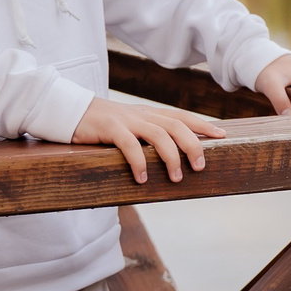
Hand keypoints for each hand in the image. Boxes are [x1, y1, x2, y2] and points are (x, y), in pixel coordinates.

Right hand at [71, 96, 225, 182]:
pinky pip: (129, 144)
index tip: (221, 136)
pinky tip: (142, 179)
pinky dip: (139, 162)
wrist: (69, 110)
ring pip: (158, 134)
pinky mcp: (109, 127)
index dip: (202, 125)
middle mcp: (142, 114)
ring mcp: (126, 119)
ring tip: (176, 178)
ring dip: (171, 157)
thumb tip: (165, 162)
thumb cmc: (100, 126)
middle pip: (176, 125)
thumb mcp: (128, 129)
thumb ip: (145, 138)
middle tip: (201, 167)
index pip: (182, 117)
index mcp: (149, 114)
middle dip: (193, 145)